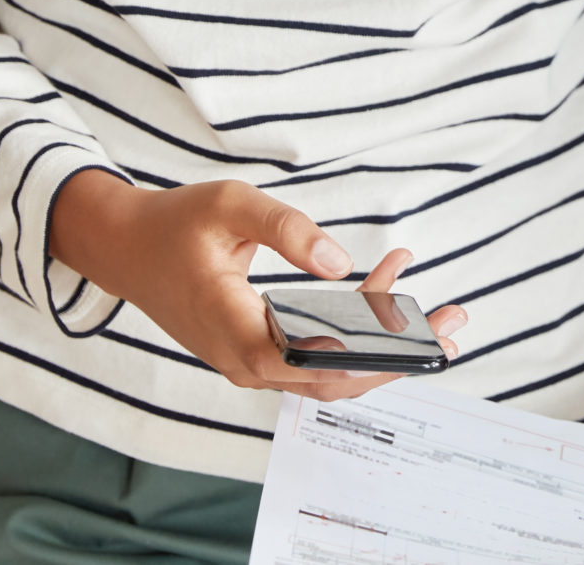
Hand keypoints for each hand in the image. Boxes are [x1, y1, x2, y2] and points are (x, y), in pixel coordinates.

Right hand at [48, 171, 466, 401]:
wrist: (127, 249)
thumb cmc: (176, 224)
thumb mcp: (230, 205)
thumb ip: (286, 228)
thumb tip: (341, 262)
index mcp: (238, 332)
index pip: (319, 359)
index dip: (375, 351)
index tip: (423, 328)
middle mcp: (246, 362)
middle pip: (335, 378)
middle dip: (401, 355)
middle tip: (456, 322)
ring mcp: (252, 363)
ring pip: (330, 374)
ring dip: (387, 350)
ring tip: (441, 316)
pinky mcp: (259, 353)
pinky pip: (317, 356)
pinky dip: (359, 334)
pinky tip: (389, 292)